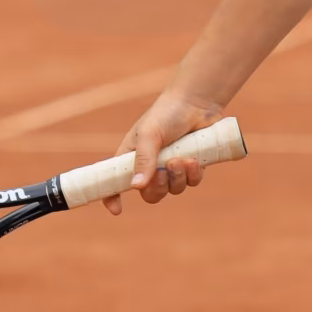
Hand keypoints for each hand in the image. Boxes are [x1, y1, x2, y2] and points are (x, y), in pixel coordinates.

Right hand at [102, 91, 224, 215]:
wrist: (198, 101)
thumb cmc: (167, 113)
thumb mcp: (150, 134)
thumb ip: (144, 160)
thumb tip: (136, 187)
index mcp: (132, 157)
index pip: (116, 183)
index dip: (113, 198)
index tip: (117, 210)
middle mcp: (151, 165)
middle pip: (150, 194)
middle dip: (157, 187)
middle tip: (163, 169)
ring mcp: (172, 166)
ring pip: (172, 190)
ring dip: (177, 178)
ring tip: (181, 158)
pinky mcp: (192, 165)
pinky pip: (191, 182)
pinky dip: (192, 174)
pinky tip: (194, 160)